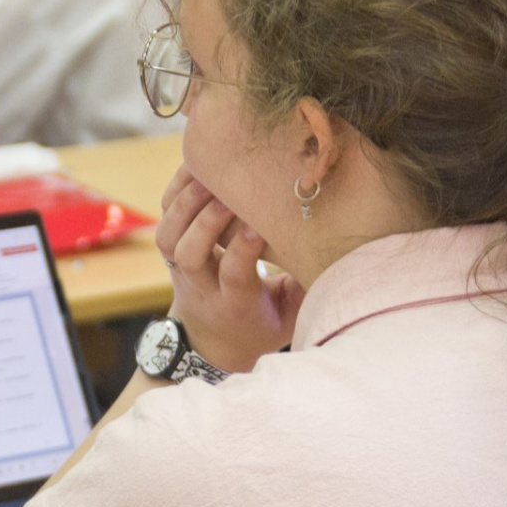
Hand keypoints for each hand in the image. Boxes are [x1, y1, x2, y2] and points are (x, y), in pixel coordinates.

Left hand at [154, 167, 304, 373]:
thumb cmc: (261, 325)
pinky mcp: (169, 250)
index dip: (243, 248)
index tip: (261, 226)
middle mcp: (202, 286)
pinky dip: (176, 189)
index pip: (233, 274)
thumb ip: (309, 290)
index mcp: (236, 305)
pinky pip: (163, 217)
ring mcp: (180, 270)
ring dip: (187, 202)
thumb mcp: (291, 317)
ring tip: (211, 173)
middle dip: (207, 221)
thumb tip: (342, 256)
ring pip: (169, 236)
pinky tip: (196, 166)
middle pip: (189, 255)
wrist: (211, 340)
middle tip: (232, 192)